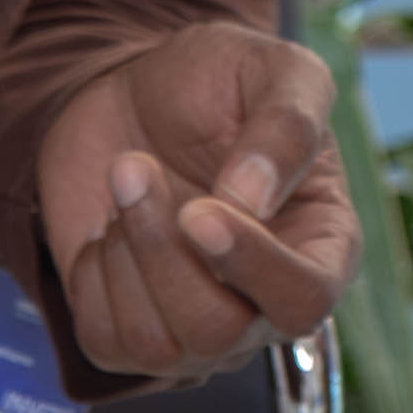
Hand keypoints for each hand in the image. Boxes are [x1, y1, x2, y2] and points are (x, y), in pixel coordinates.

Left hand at [25, 23, 355, 382]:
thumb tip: (253, 199)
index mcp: (321, 245)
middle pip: (221, 330)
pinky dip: (92, 278)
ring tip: (129, 180)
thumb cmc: (215, 83)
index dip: (253, 266)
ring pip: (159, 343)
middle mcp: (264, 303)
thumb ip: (286, 125)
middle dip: (164, 249)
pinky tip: (111, 230)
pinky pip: (106, 342)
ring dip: (126, 250)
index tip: (198, 211)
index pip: (306, 299)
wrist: (130, 94)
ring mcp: (199, 329)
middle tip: (134, 166)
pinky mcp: (132, 335)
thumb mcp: (271, 69)